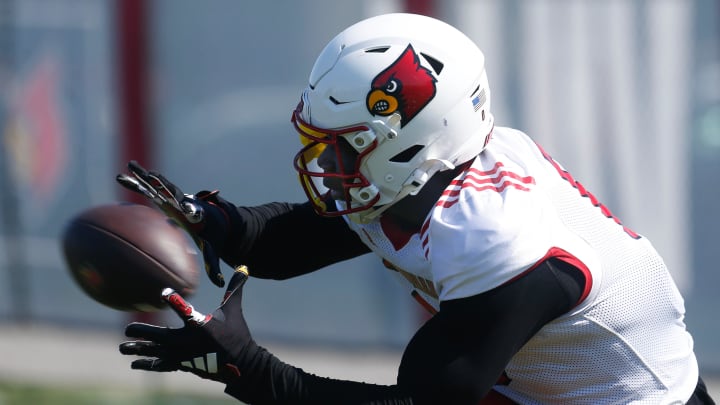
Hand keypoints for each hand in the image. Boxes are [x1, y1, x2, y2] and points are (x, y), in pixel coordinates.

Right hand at [117, 160, 225, 286]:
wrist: (213, 220)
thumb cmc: (211, 235)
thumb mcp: (213, 249)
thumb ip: (213, 266)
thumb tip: (218, 284)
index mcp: (196, 216)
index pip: (194, 211)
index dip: (193, 209)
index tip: (190, 207)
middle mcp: (184, 203)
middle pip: (173, 191)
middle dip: (164, 183)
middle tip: (152, 175)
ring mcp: (175, 198)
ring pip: (158, 185)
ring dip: (145, 176)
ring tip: (130, 165)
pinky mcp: (167, 197)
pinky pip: (149, 189)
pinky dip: (137, 182)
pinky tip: (122, 176)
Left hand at [119, 266, 251, 382]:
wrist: (240, 364)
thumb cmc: (236, 334)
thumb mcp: (234, 310)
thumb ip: (234, 288)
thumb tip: (243, 267)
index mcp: (201, 326)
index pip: (185, 310)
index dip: (174, 300)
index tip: (164, 293)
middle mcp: (188, 341)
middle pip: (160, 336)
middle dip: (143, 333)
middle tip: (127, 330)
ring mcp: (184, 355)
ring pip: (156, 352)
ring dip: (139, 350)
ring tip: (122, 348)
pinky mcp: (183, 364)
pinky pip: (161, 364)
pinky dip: (148, 364)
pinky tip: (135, 364)